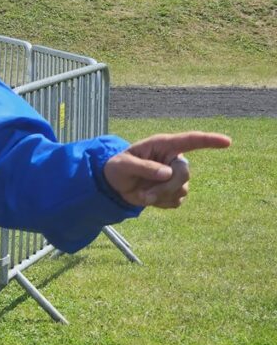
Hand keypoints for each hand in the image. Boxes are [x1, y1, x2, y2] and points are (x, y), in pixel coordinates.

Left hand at [103, 132, 230, 207]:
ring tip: (142, 194)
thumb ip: (143, 167)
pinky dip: (161, 204)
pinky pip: (177, 202)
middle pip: (184, 174)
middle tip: (145, 195)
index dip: (209, 140)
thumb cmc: (118, 167)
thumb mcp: (123, 165)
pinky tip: (149, 198)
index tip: (227, 142)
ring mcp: (176, 176)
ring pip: (181, 190)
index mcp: (163, 145)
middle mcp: (173, 159)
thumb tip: (168, 173)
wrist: (115, 184)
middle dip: (165, 187)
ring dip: (160, 196)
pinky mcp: (174, 191)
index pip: (190, 140)